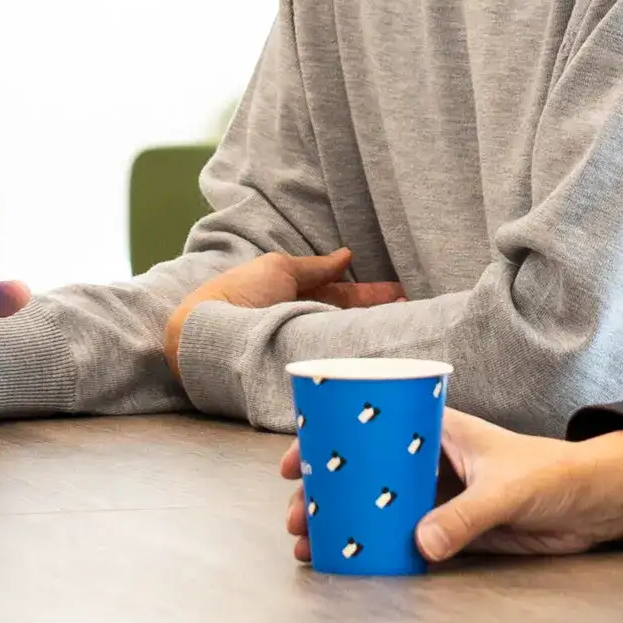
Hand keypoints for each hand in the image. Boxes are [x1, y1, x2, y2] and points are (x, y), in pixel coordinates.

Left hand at [163, 247, 402, 371]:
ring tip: (406, 333)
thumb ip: (315, 266)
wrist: (208, 331)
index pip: (344, 296)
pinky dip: (354, 356)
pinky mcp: (301, 368)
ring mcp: (303, 346)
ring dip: (373, 335)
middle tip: (414, 316)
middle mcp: (304, 323)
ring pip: (344, 340)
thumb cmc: (239, 294)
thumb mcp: (279, 269)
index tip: (401, 294)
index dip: (372, 294)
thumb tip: (346, 254)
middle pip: (350, 320)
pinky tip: (376, 357)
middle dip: (380, 317)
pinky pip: (332, 360)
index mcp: (299, 298)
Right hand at [280, 408, 622, 565]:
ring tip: (311, 547)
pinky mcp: (455, 529)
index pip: (370, 425)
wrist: (597, 505)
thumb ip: (465, 517)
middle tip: (297, 519)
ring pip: (379, 507)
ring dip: (345, 524)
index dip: (328, 441)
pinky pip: (406, 538)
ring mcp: (441, 496)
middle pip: (365, 472)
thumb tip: (420, 545)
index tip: (296, 463)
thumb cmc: (556, 474)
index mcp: (438, 430)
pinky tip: (352, 563)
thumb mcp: (506, 490)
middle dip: (326, 494)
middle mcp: (432, 460)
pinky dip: (377, 548)